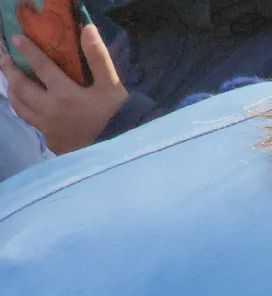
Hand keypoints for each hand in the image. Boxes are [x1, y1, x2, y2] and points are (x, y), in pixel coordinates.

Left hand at [3, 27, 127, 153]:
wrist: (121, 150)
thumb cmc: (118, 116)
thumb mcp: (112, 85)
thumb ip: (98, 57)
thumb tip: (87, 29)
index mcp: (64, 93)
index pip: (40, 66)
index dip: (28, 50)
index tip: (17, 39)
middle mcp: (49, 110)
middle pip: (21, 87)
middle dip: (9, 71)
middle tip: (4, 59)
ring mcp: (48, 127)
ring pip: (20, 107)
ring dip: (12, 92)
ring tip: (10, 83)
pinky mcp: (51, 141)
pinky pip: (32, 123)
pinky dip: (26, 112)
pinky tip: (29, 108)